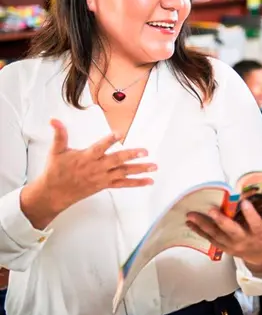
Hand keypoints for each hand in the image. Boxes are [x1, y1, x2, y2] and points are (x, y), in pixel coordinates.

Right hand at [22, 120, 154, 228]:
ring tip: (154, 166)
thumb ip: (59, 135)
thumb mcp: (56, 151)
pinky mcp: (105, 185)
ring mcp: (102, 177)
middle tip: (145, 151)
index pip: (99, 147)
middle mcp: (97, 167)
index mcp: (86, 157)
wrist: (54, 193)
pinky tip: (149, 181)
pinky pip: (123, 184)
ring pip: (123, 173)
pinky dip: (137, 183)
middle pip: (116, 160)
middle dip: (131, 155)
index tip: (119, 133)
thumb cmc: (56, 171)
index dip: (109, 140)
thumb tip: (54, 120)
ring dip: (140, 169)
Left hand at [186, 200, 261, 272]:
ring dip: (203, 225)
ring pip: (217, 235)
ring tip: (191, 215)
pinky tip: (190, 222)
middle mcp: (245, 240)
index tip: (244, 203)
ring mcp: (233, 244)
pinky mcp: (224, 246)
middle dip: (222, 221)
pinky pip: (210, 239)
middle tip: (212, 210)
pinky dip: (200, 231)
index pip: (256, 224)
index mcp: (260, 233)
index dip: (251, 215)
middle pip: (232, 231)